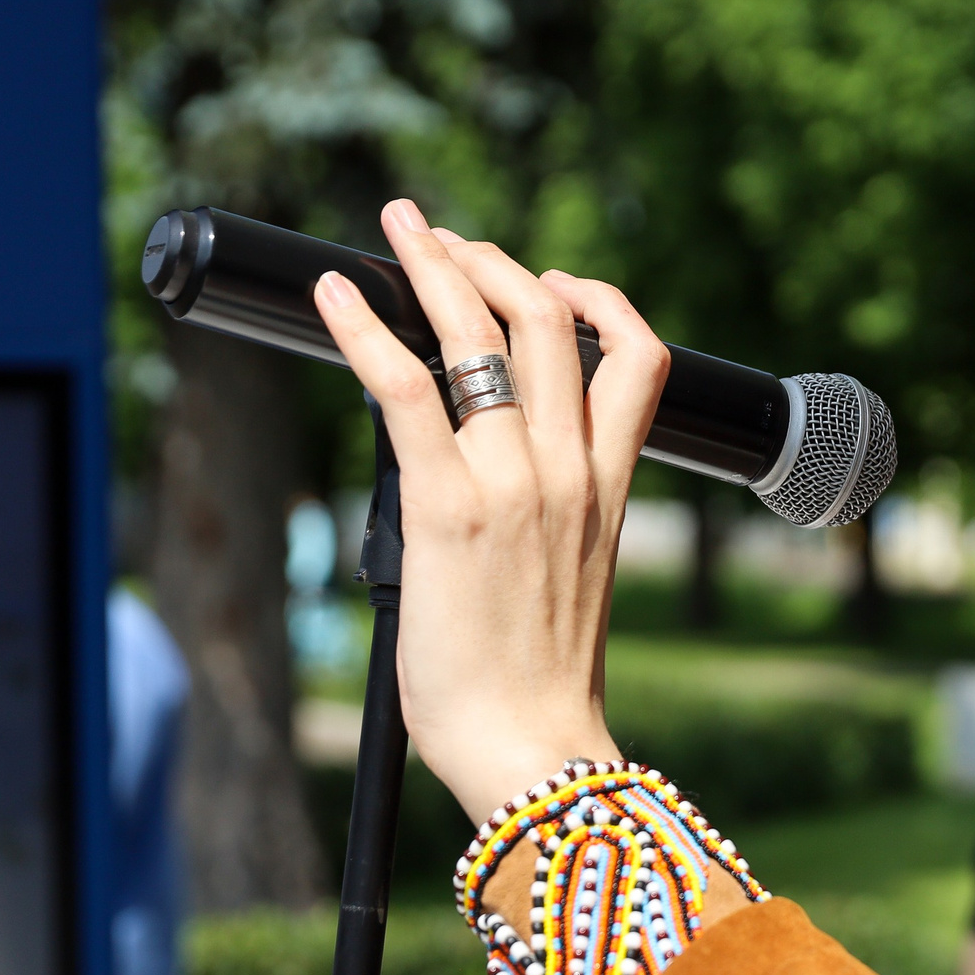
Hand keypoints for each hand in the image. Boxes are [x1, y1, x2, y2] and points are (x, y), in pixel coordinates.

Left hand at [312, 199, 670, 821]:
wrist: (534, 746)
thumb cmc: (540, 683)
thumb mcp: (571, 577)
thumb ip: (549, 514)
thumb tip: (486, 483)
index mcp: (608, 489)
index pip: (638, 359)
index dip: (597, 301)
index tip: (551, 283)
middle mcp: (569, 472)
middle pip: (549, 321)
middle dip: (492, 260)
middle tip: (443, 237)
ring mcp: (514, 484)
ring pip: (482, 335)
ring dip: (434, 266)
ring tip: (400, 229)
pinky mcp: (448, 508)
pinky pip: (406, 388)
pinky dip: (366, 329)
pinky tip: (336, 294)